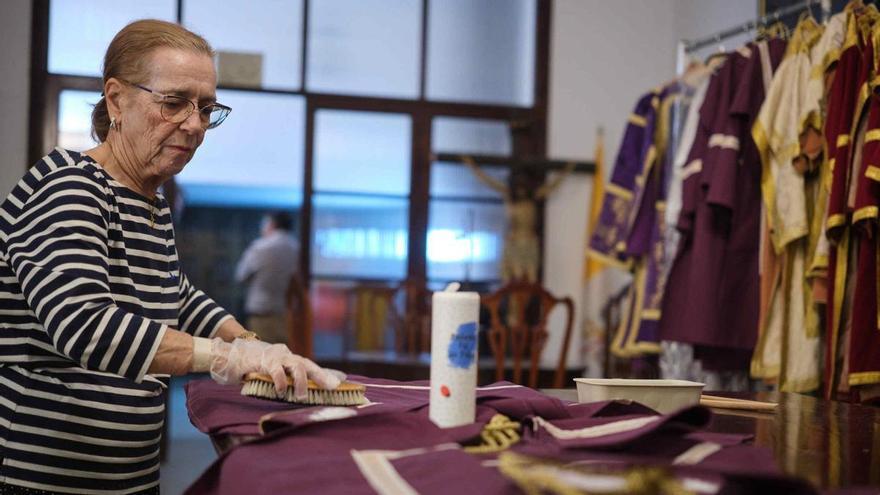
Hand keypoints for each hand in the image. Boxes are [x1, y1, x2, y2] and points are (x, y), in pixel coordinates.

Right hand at [209, 339, 340, 398]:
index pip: (309, 366)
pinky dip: (281, 382)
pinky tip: (281, 392)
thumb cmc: (251, 367)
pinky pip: (277, 370)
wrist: (229, 354)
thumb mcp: (270, 375)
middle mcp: (285, 355)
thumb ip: (284, 382)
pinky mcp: (263, 360)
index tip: (338, 385)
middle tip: (331, 388)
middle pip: (308, 364)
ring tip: (301, 396)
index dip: (324, 375)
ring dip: (302, 382)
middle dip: (321, 376)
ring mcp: (275, 356)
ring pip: (297, 365)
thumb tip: (300, 396)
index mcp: (288, 359)